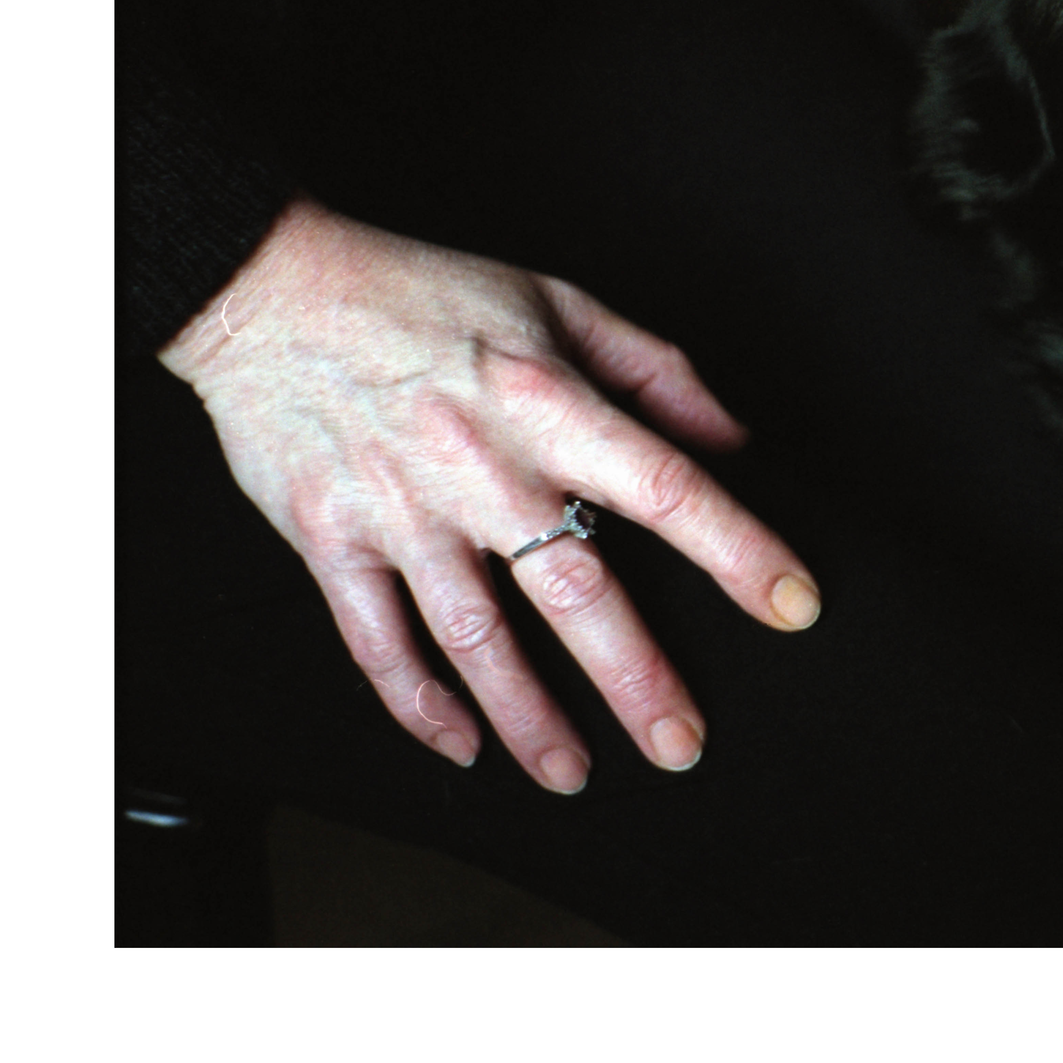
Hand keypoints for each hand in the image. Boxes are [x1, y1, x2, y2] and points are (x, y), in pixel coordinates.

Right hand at [158, 197, 820, 791]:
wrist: (270, 289)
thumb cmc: (425, 292)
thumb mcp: (559, 301)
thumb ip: (657, 372)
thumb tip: (734, 438)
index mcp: (547, 403)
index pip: (666, 487)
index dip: (738, 550)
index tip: (792, 604)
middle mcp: (480, 466)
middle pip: (576, 592)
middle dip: (637, 679)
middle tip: (683, 745)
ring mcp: (402, 511)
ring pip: (476, 639)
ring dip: (529, 718)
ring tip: (576, 773)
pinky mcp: (332, 540)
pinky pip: (378, 642)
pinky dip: (419, 705)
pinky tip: (463, 746)